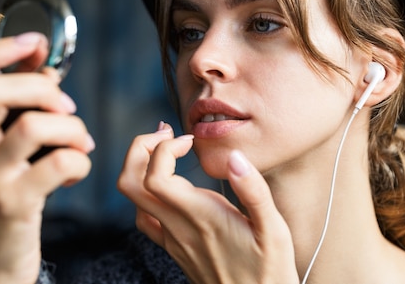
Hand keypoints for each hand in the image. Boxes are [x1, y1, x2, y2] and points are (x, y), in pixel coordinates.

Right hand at [0, 32, 94, 283]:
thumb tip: (47, 70)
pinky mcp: (15, 203)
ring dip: (71, 127)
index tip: (36, 43)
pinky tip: (77, 169)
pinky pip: (58, 164)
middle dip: (43, 89)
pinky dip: (80, 160)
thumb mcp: (5, 154)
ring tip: (82, 142)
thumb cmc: (9, 198)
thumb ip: (22, 113)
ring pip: (33, 127)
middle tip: (67, 107)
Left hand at [117, 123, 299, 283]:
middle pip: (130, 183)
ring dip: (141, 167)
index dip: (163, 148)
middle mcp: (178, 227)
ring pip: (132, 199)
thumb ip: (254, 192)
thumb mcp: (274, 230)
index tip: (187, 140)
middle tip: (166, 135)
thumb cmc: (269, 271)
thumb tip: (235, 157)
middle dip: (140, 149)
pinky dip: (146, 192)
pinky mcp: (173, 248)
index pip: (155, 176)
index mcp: (200, 217)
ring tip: (166, 150)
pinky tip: (168, 185)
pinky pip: (143, 217)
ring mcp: (171, 239)